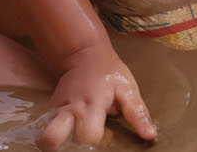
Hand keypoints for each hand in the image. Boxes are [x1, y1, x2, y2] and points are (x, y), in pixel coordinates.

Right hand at [39, 44, 156, 149]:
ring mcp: (57, 109)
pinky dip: (58, 134)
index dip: (97, 141)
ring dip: (57, 143)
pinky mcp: (52, 110)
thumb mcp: (127, 88)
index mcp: (91, 105)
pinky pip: (48, 127)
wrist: (84, 53)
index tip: (107, 137)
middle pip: (53, 137)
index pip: (87, 135)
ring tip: (72, 142)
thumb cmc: (109, 71)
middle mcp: (70, 109)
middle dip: (64, 148)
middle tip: (82, 144)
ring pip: (46, 135)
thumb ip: (137, 113)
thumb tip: (149, 135)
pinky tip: (69, 133)